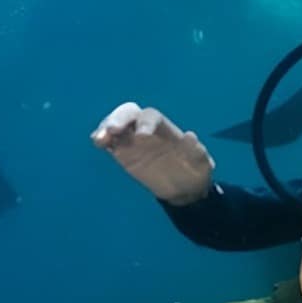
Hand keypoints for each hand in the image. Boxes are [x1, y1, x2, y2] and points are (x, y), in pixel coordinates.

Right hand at [91, 103, 214, 205]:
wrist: (184, 189)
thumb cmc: (195, 171)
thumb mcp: (202, 163)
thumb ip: (197, 151)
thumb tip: (190, 136)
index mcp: (165, 128)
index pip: (151, 116)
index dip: (146, 122)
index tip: (142, 136)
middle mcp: (146, 129)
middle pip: (129, 113)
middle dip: (119, 118)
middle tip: (112, 130)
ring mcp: (132, 140)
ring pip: (115, 125)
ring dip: (105, 128)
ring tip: (99, 139)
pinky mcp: (123, 152)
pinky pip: (109, 141)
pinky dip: (102, 139)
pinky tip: (99, 143)